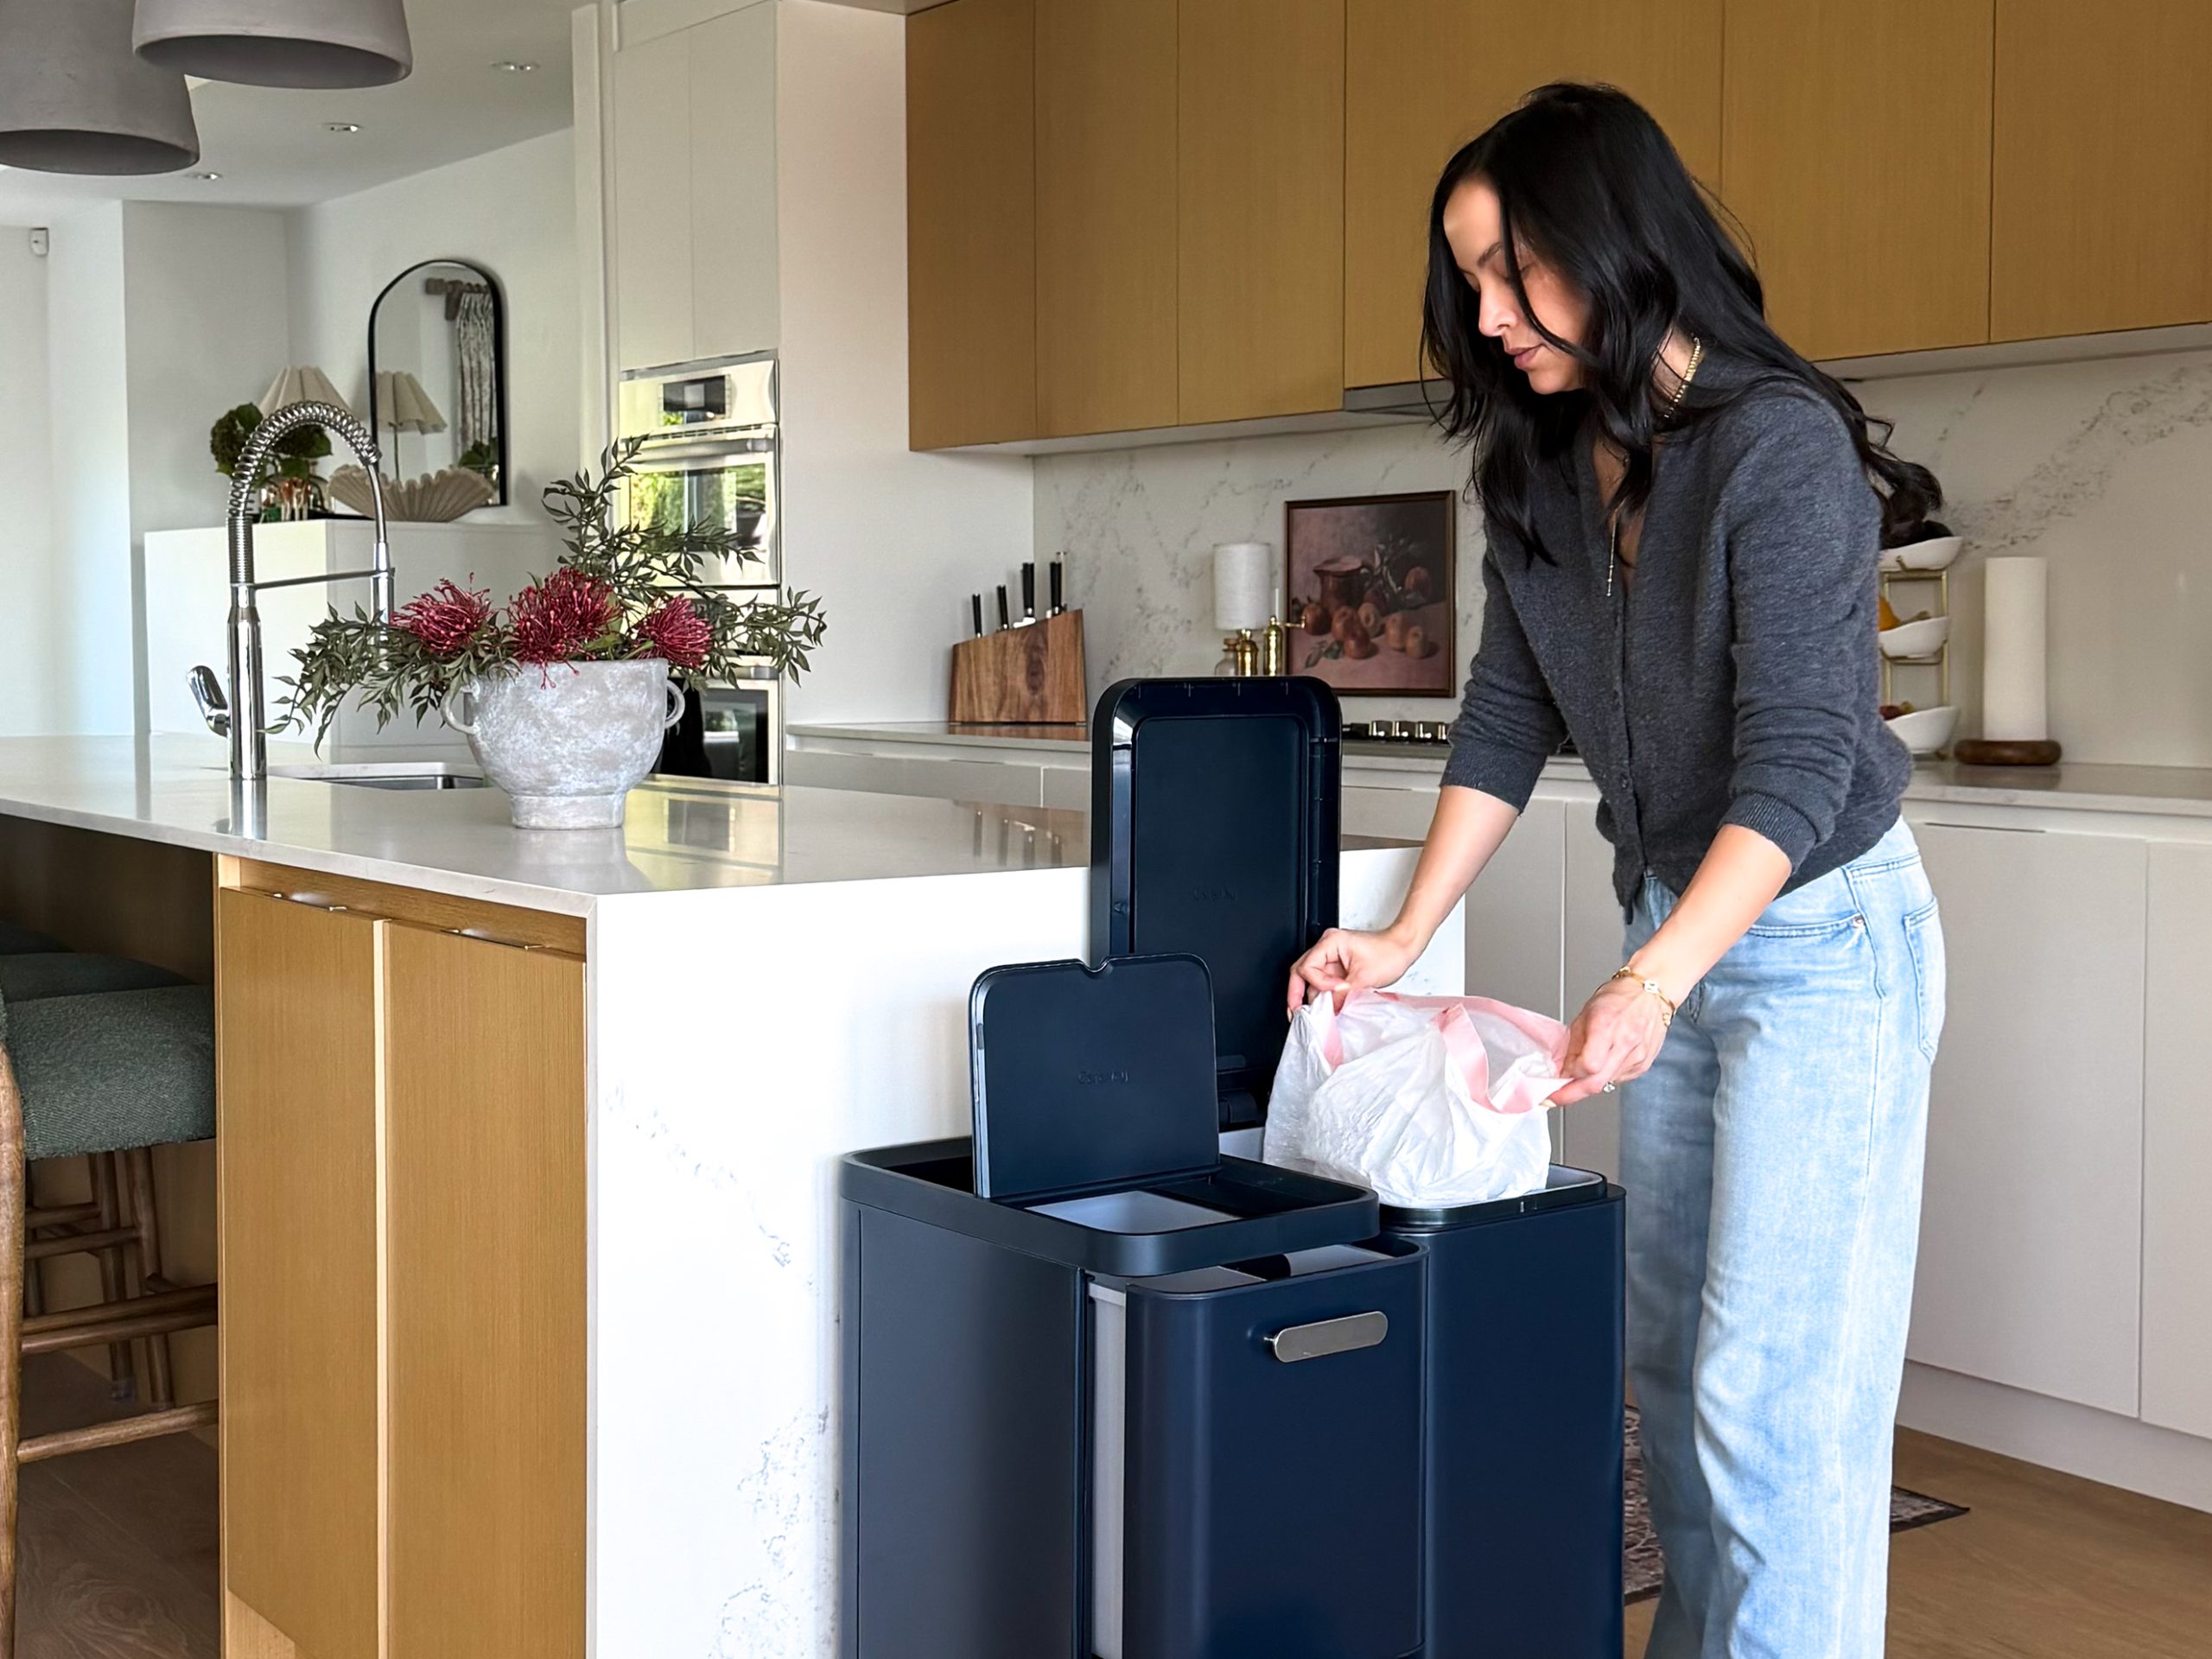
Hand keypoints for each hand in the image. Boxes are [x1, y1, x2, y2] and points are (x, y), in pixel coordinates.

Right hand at [1286, 926, 1422, 1014]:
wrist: (1404, 948)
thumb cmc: (1389, 952)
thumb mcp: (1364, 978)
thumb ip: (1342, 995)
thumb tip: (1327, 1011)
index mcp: (1330, 942)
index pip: (1307, 967)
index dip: (1318, 985)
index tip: (1332, 994)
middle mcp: (1327, 947)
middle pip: (1301, 972)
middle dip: (1298, 994)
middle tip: (1297, 1013)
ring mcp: (1331, 957)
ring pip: (1312, 980)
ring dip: (1315, 997)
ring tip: (1320, 1014)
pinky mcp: (1337, 966)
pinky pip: (1323, 982)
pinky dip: (1324, 995)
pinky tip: (1326, 1007)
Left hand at [1551, 977, 1671, 1104]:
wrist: (1649, 993)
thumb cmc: (1617, 998)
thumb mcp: (1585, 1015)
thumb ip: (1573, 1045)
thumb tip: (1562, 1070)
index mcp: (1606, 1026)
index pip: (1586, 1066)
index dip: (1568, 1077)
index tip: (1555, 1081)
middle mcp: (1625, 1043)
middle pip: (1596, 1083)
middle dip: (1573, 1093)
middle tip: (1557, 1095)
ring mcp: (1637, 1056)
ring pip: (1606, 1084)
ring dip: (1588, 1084)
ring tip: (1581, 1072)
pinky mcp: (1643, 1065)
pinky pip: (1618, 1079)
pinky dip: (1605, 1077)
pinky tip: (1603, 1064)